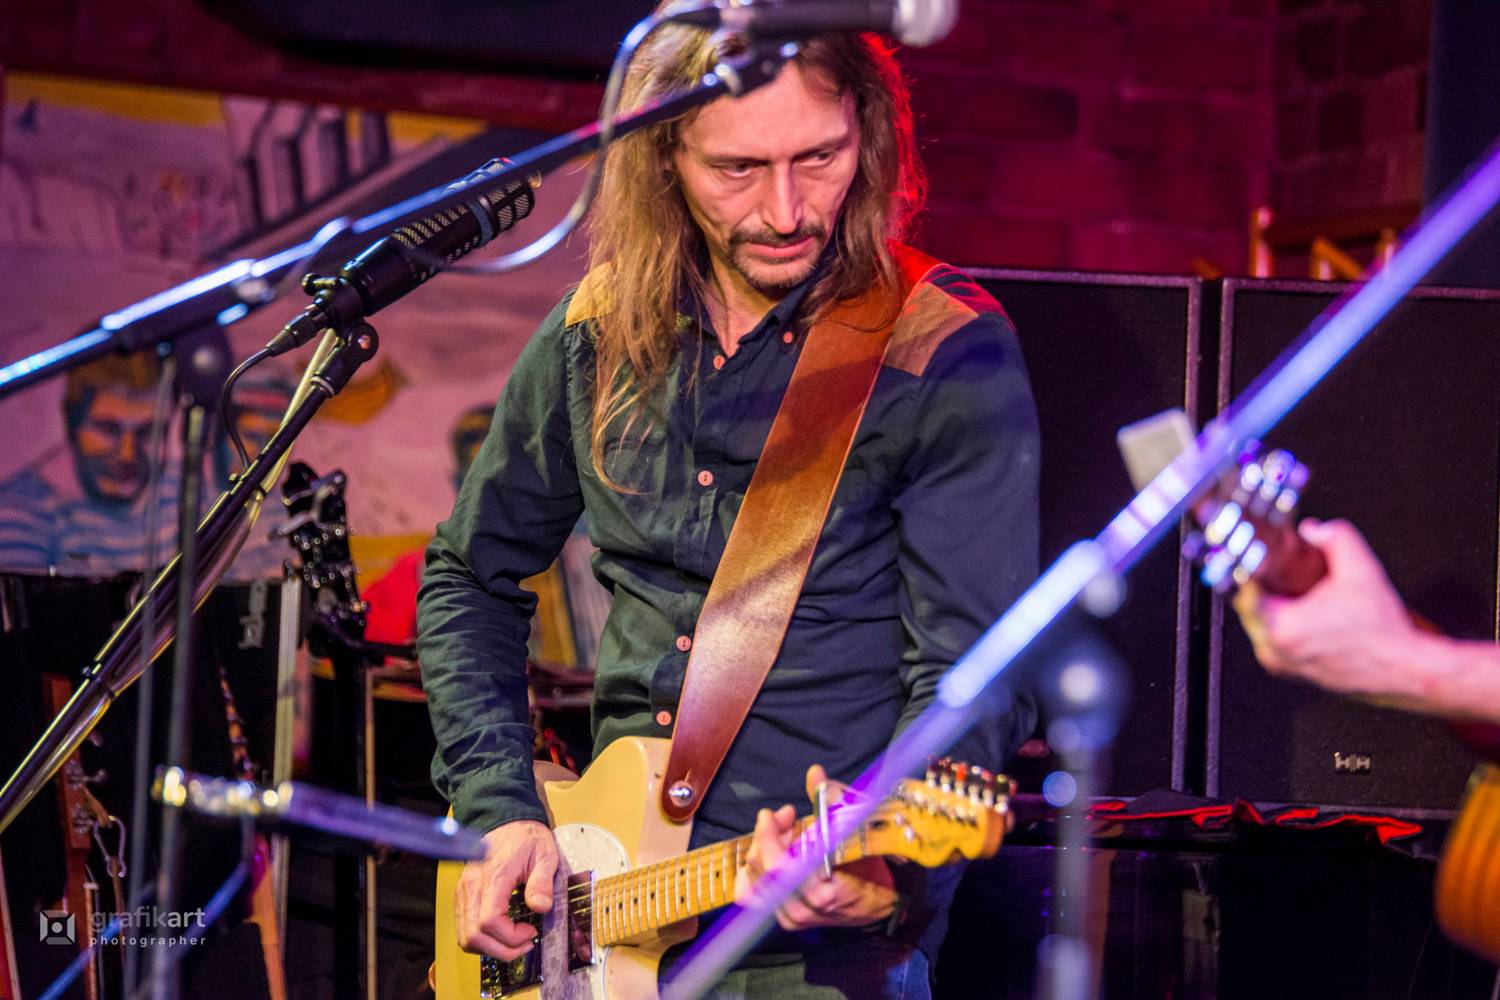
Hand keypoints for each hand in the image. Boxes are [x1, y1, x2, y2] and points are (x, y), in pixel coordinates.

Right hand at [455, 820, 557, 959]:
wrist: (506, 822)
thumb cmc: (526, 838)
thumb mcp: (544, 854)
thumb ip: (542, 881)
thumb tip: (541, 907)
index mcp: (493, 876)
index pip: (489, 921)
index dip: (510, 937)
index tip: (531, 931)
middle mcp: (471, 887)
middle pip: (473, 936)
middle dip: (502, 950)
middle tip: (525, 944)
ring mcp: (463, 892)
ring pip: (465, 937)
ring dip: (490, 949)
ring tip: (515, 942)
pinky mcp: (462, 896)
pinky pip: (464, 929)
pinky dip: (482, 940)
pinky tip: (501, 934)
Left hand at [734, 765, 897, 930]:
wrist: (884, 901)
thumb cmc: (872, 866)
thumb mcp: (857, 830)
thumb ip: (832, 801)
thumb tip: (814, 772)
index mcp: (820, 892)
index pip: (778, 867)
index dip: (768, 836)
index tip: (770, 814)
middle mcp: (801, 910)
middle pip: (762, 869)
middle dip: (767, 836)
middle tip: (785, 817)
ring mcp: (793, 918)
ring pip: (754, 881)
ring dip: (763, 851)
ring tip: (783, 834)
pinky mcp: (788, 919)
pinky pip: (755, 895)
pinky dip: (757, 870)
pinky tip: (771, 853)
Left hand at [1233, 518, 1418, 699]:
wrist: (1405, 667)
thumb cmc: (1383, 627)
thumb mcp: (1362, 568)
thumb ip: (1336, 536)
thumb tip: (1312, 529)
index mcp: (1281, 626)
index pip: (1246, 588)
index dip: (1257, 568)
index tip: (1271, 558)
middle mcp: (1274, 650)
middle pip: (1248, 606)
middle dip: (1264, 586)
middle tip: (1285, 572)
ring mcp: (1281, 664)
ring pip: (1258, 625)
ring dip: (1271, 606)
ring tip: (1299, 593)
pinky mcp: (1292, 672)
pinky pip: (1272, 641)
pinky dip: (1282, 625)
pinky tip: (1306, 613)